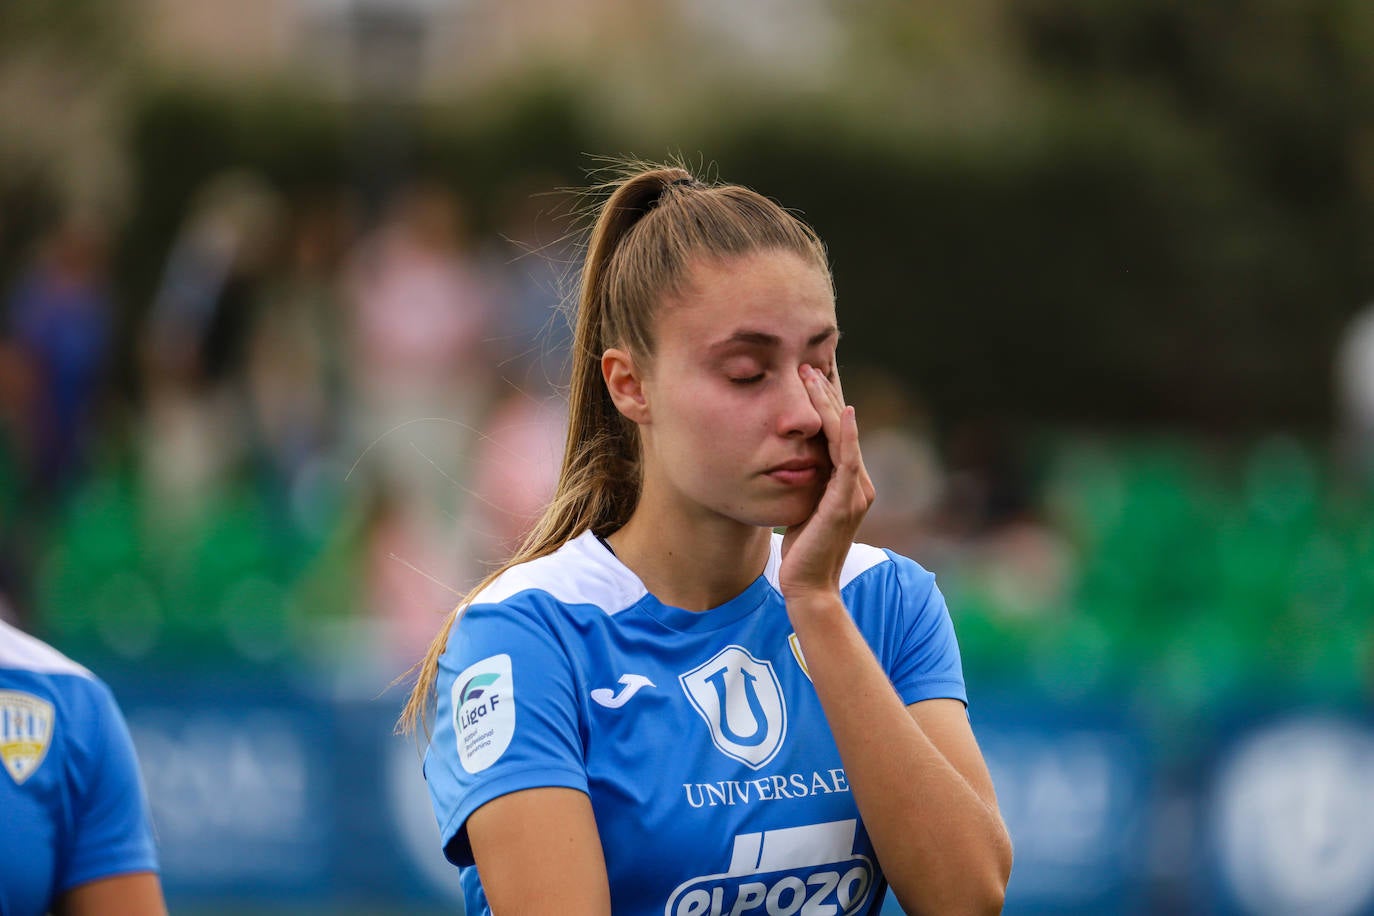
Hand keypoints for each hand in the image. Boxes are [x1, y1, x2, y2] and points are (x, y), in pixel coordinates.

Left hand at [779, 364, 875, 605]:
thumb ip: (804, 482)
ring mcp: (855, 493)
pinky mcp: (844, 503)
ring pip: (845, 437)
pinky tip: (843, 411)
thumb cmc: (800, 550)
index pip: (839, 432)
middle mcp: (858, 484)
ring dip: (830, 403)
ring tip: (813, 374)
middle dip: (827, 393)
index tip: (810, 373)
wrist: (807, 587)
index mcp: (849, 483)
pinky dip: (847, 434)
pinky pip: (848, 461)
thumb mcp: (802, 506)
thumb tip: (788, 459)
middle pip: (844, 427)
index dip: (827, 402)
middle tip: (810, 361)